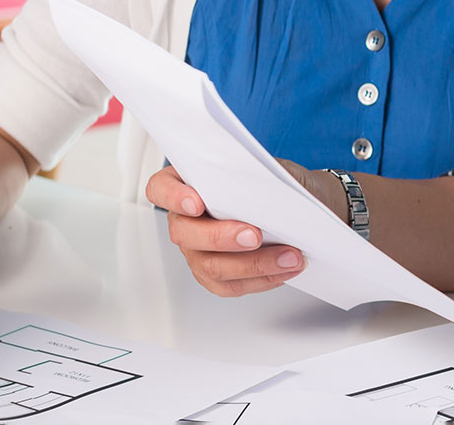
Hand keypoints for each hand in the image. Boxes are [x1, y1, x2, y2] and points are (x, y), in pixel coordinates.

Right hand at [143, 165, 306, 295]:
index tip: (197, 202)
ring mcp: (197, 251)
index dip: (173, 197)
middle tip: (255, 235)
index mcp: (187, 186)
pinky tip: (285, 269)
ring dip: (254, 264)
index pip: (161, 188)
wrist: (292, 207)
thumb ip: (254, 174)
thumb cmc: (271, 184)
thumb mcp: (266, 168)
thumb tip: (260, 186)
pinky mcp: (215, 276)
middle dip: (221, 237)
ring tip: (288, 257)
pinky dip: (262, 278)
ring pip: (210, 266)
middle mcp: (185, 221)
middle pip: (185, 234)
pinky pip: (231, 285)